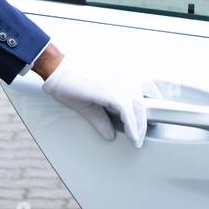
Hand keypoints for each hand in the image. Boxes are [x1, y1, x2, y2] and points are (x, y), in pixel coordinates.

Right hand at [40, 55, 160, 148]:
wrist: (57, 69)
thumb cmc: (71, 79)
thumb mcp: (90, 104)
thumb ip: (102, 119)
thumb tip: (110, 134)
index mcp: (122, 73)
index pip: (146, 86)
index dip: (152, 100)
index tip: (152, 113)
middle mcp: (125, 76)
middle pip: (144, 102)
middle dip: (145, 120)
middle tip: (142, 133)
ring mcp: (120, 83)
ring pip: (139, 109)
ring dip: (140, 127)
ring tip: (137, 140)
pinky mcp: (113, 93)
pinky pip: (128, 114)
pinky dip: (132, 128)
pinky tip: (133, 138)